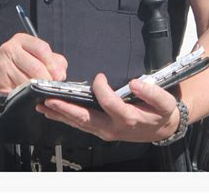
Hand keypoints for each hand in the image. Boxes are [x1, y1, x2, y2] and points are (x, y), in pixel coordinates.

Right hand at [0, 33, 67, 104]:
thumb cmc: (17, 68)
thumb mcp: (35, 57)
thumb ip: (53, 61)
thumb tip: (61, 73)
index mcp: (21, 40)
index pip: (42, 48)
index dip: (53, 64)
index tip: (59, 76)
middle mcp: (9, 49)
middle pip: (36, 66)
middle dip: (47, 80)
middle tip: (52, 88)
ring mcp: (2, 65)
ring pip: (28, 81)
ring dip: (37, 90)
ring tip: (40, 93)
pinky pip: (19, 92)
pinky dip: (26, 97)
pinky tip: (28, 97)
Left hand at [36, 73, 179, 142]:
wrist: (163, 128)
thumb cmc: (161, 113)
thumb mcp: (165, 102)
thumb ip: (151, 92)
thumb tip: (134, 83)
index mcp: (128, 118)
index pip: (109, 103)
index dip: (102, 89)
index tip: (99, 77)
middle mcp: (113, 127)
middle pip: (86, 118)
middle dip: (65, 109)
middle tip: (48, 101)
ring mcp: (105, 130)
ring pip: (79, 123)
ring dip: (60, 114)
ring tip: (43, 106)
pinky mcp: (101, 129)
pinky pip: (81, 124)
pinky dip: (66, 118)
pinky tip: (53, 112)